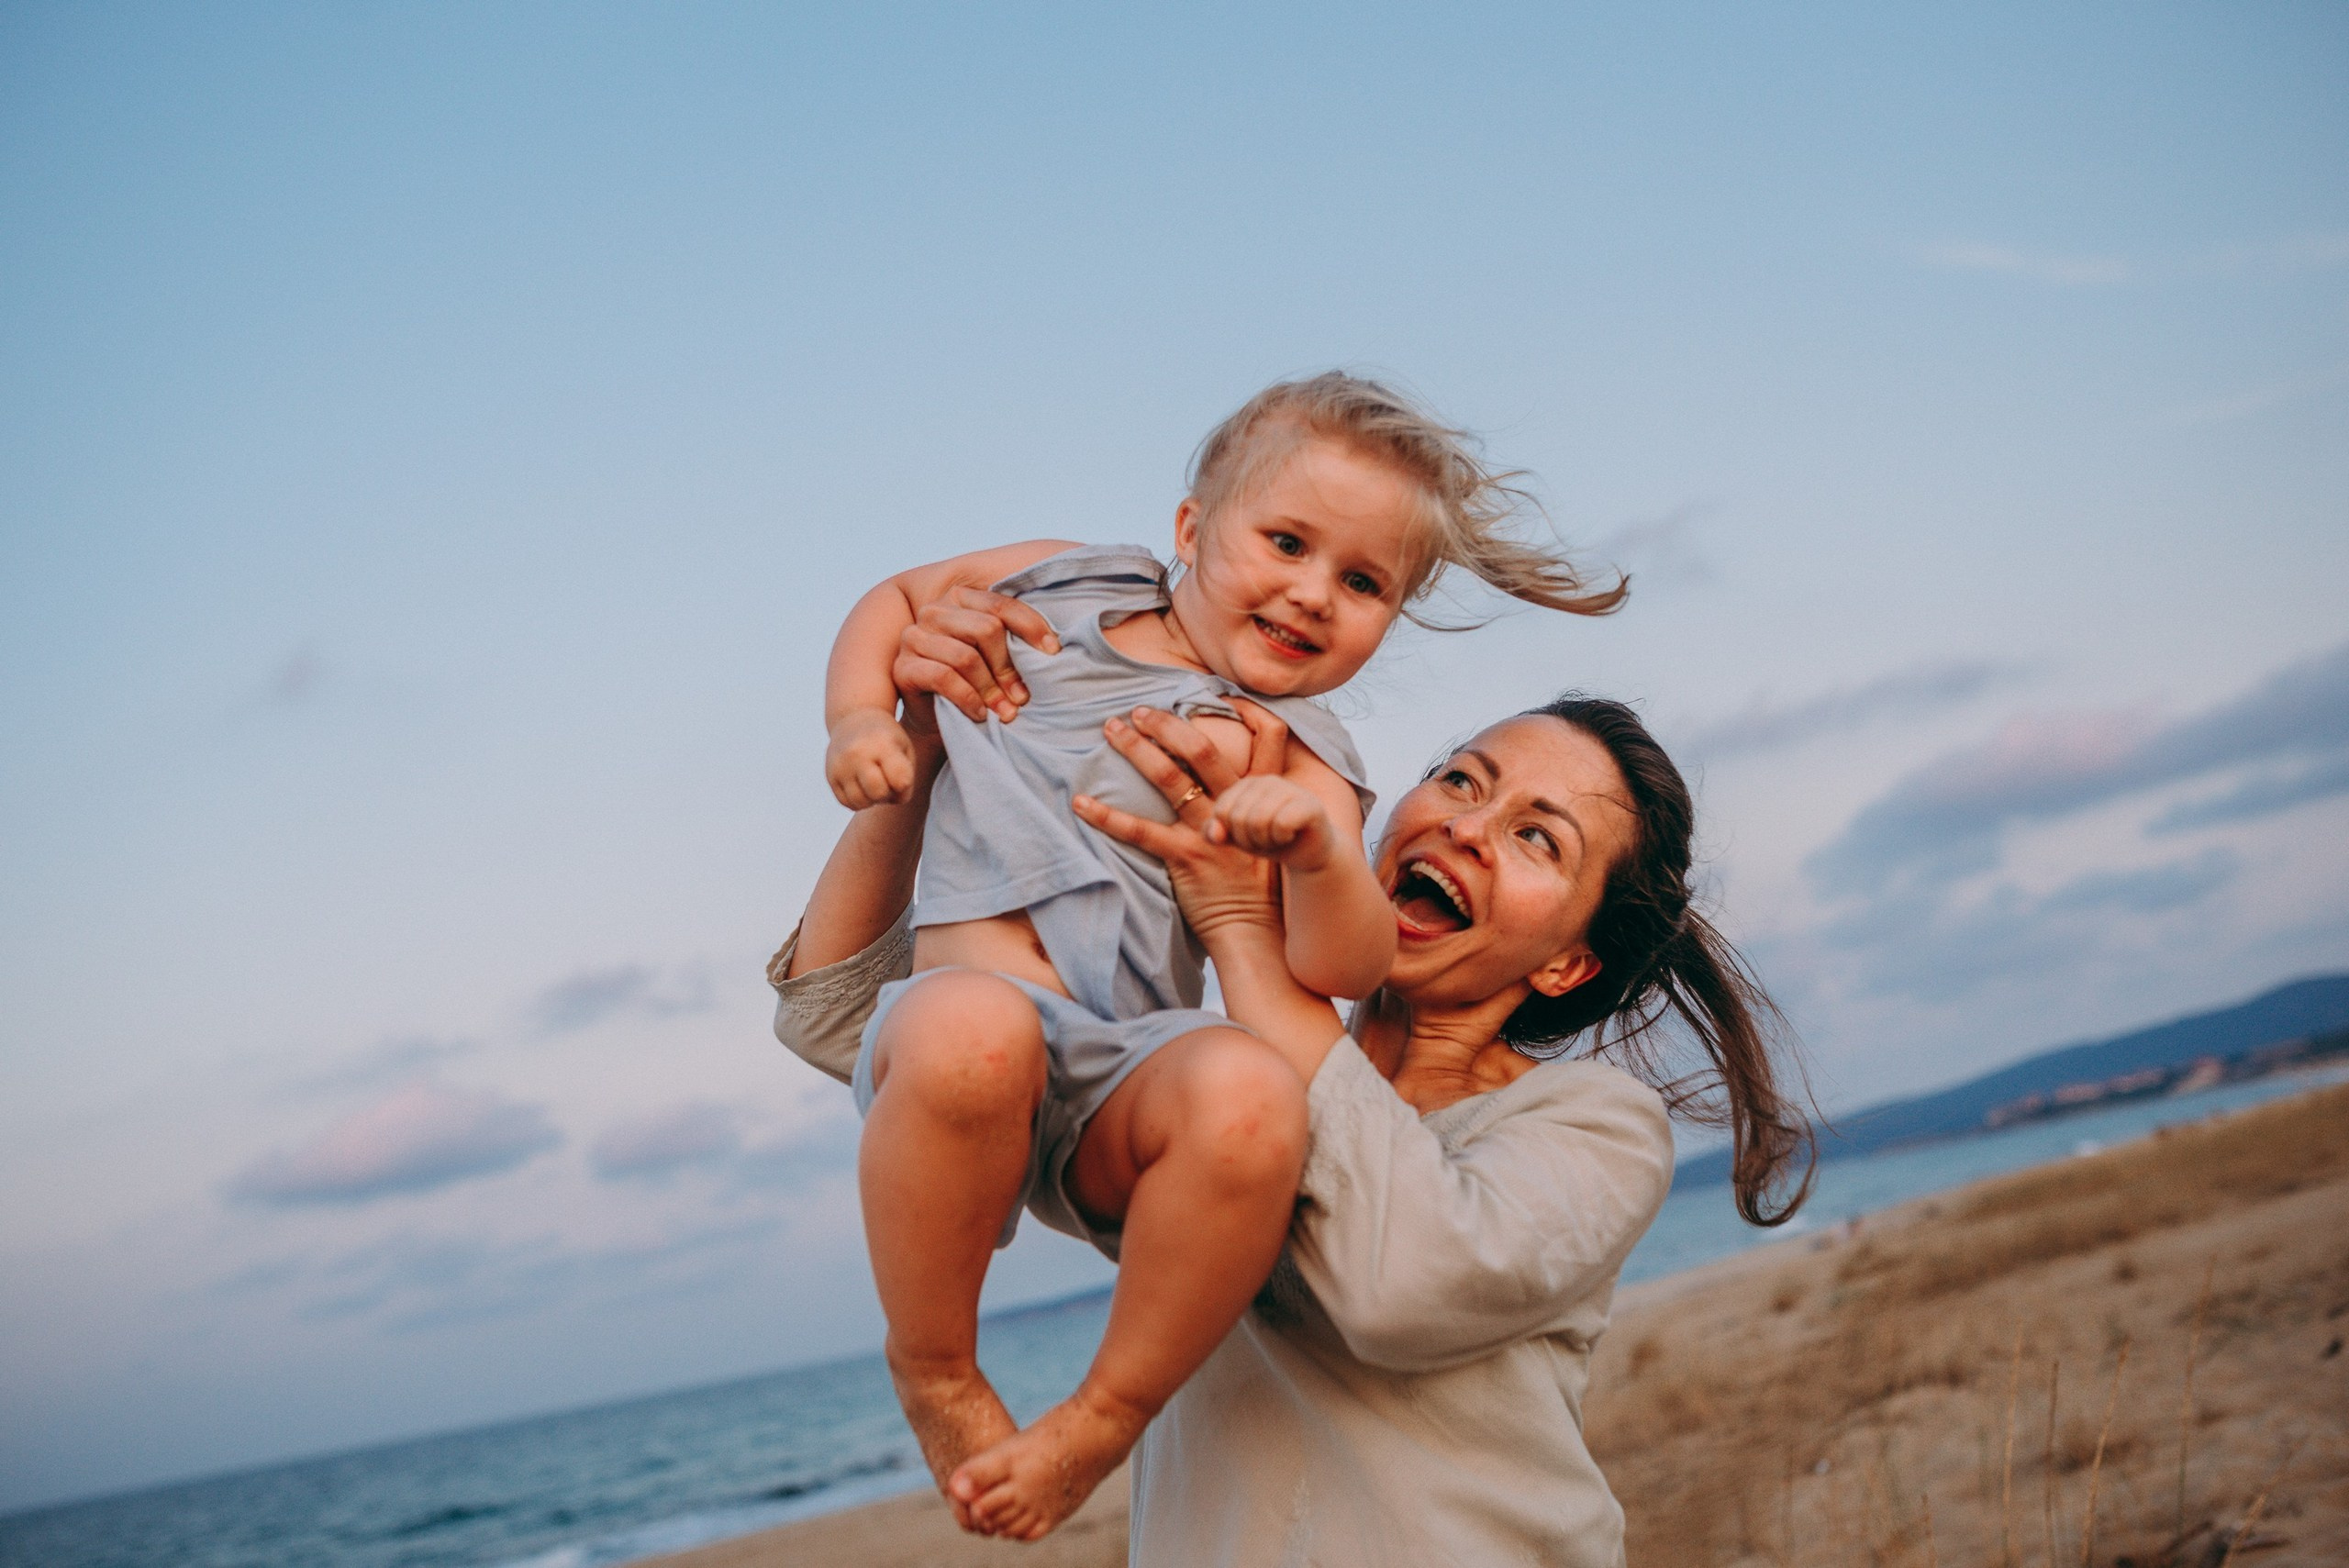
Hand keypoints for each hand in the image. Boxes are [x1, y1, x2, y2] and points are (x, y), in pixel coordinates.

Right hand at [826, 708, 918, 808]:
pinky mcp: (830, 776)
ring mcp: (841, 765)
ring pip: (861, 803)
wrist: (853, 719)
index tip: (902, 775)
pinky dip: (859, 801)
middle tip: (888, 781)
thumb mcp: (905, 748)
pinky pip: (847, 803)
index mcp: (883, 744)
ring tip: (876, 784)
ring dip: (873, 800)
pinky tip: (864, 786)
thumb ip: (906, 777)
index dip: (905, 785)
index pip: (900, 781)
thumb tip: (893, 800)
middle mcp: (858, 754)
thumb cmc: (887, 738)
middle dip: (888, 794)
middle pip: (879, 793)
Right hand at [893, 586, 1060, 724]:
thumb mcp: (996, 656)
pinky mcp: (903, 667)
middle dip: (1008, 667)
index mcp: (959, 598)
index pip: (1001, 605)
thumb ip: (1013, 639)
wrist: (937, 719)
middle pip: (985, 629)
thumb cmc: (974, 683)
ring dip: (991, 689)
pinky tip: (980, 713)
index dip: (1031, 626)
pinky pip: (944, 677)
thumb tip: (1053, 645)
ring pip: (965, 657)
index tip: (1052, 652)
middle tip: (1023, 696)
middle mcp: (934, 612)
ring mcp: (914, 637)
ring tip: (1006, 711)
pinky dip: (968, 698)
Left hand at [1071, 701, 1291, 940]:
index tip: (1217, 693)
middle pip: (1202, 749)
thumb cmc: (1257, 887)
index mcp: (1258, 797)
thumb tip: (1225, 771)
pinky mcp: (1184, 857)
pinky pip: (1139, 831)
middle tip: (1137, 711)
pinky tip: (1080, 801)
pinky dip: (1106, 814)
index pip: (1267, 740)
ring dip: (1136, 749)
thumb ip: (1253, 802)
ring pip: (1169, 778)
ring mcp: (1210, 831)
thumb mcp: (1269, 836)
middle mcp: (1234, 807)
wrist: (1255, 932)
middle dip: (1167, 724)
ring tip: (1111, 730)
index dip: (1246, 710)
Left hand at [1207, 775, 1335, 871]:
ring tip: (1277, 839)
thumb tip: (1214, 834)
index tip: (1249, 836)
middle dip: (1250, 840)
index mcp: (1246, 785)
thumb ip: (1215, 833)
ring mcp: (1290, 789)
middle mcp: (1267, 781)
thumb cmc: (1271, 841)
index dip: (1232, 835)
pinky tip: (1290, 836)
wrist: (1309, 853)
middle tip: (1266, 841)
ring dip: (1266, 841)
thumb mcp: (1237, 839)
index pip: (1222, 812)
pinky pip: (1282, 824)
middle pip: (1239, 818)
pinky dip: (1281, 838)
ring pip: (1259, 821)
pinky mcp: (1309, 804)